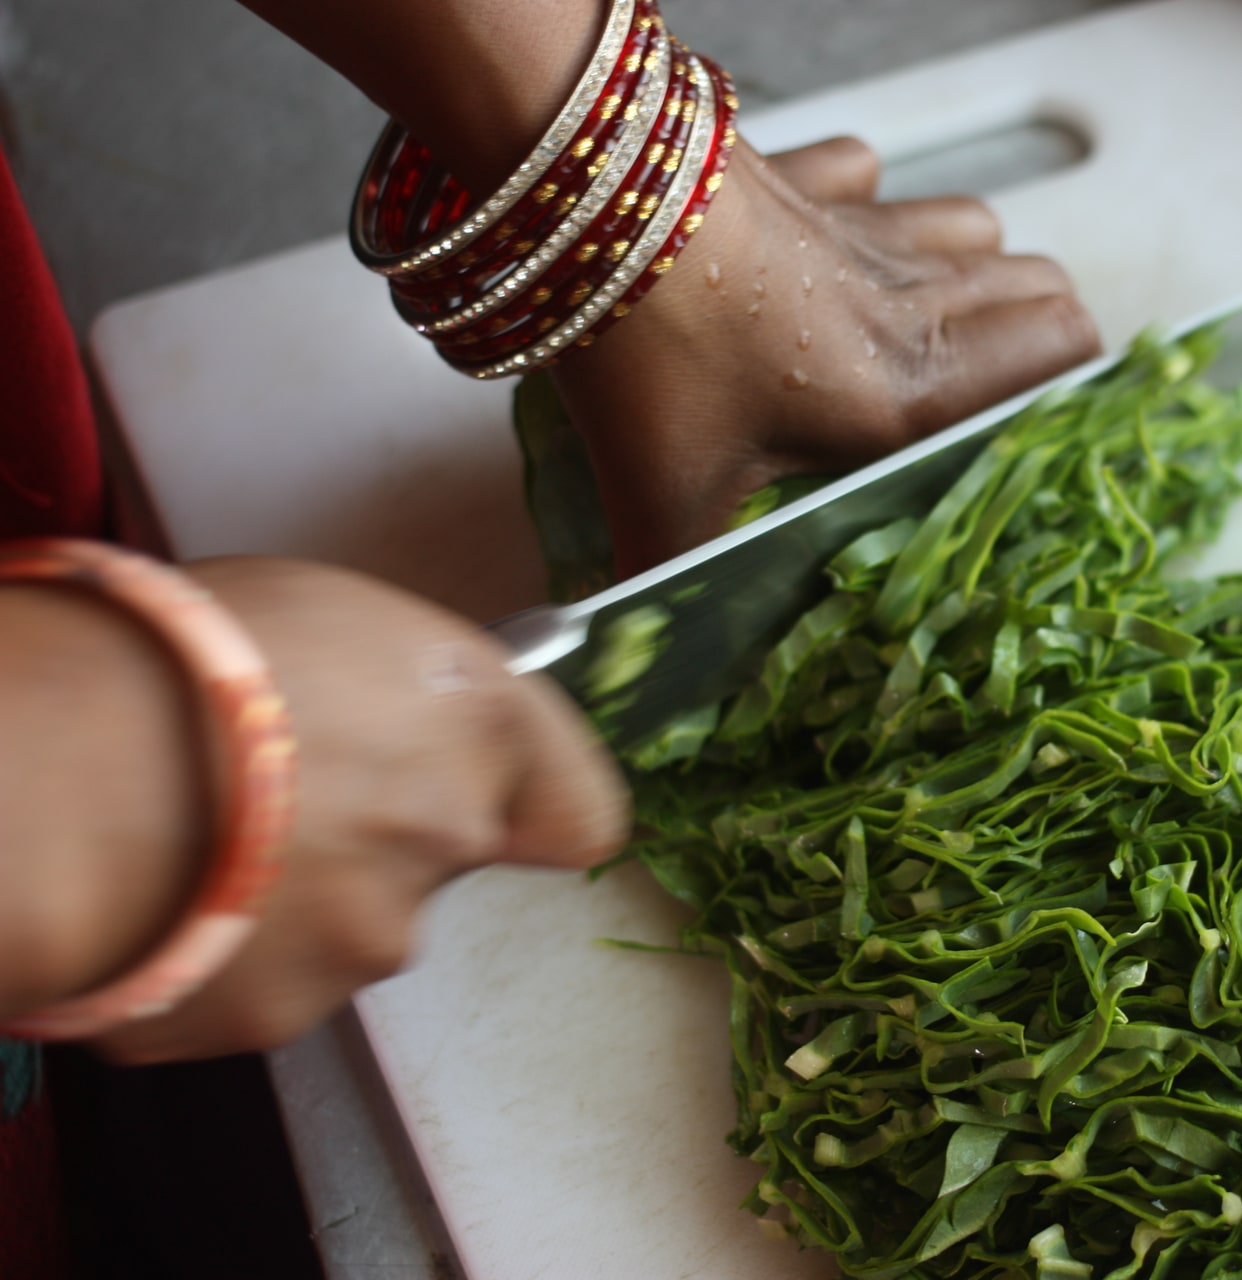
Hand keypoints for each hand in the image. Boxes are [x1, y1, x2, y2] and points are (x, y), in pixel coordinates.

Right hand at [90, 558, 625, 1062]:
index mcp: (479, 724)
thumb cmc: (173, 656)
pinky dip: (224, 953)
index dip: (533, 803)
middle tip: (279, 792)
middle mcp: (448, 840)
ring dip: (298, 897)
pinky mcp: (279, 1015)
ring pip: (355, 928)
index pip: (582, 812)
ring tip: (195, 838)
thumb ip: (406, 691)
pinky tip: (161, 894)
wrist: (45, 779)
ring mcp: (368, 939)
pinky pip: (264, 984)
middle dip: (382, 836)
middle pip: (447, 859)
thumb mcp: (325, 613)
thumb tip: (406, 719)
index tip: (477, 787)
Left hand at [554, 137, 1102, 571]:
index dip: (1077, 387)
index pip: (1064, 354)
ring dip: (969, 267)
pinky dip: (868, 201)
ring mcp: (863, 223)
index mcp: (906, 386)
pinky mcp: (808, 172)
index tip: (1054, 431)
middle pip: (1041, 286)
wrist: (582, 197)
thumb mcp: (664, 491)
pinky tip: (826, 244)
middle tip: (985, 393)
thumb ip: (672, 580)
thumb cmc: (647, 350)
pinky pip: (874, 174)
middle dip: (1034, 336)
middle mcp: (909, 297)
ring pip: (976, 227)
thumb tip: (652, 666)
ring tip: (920, 324)